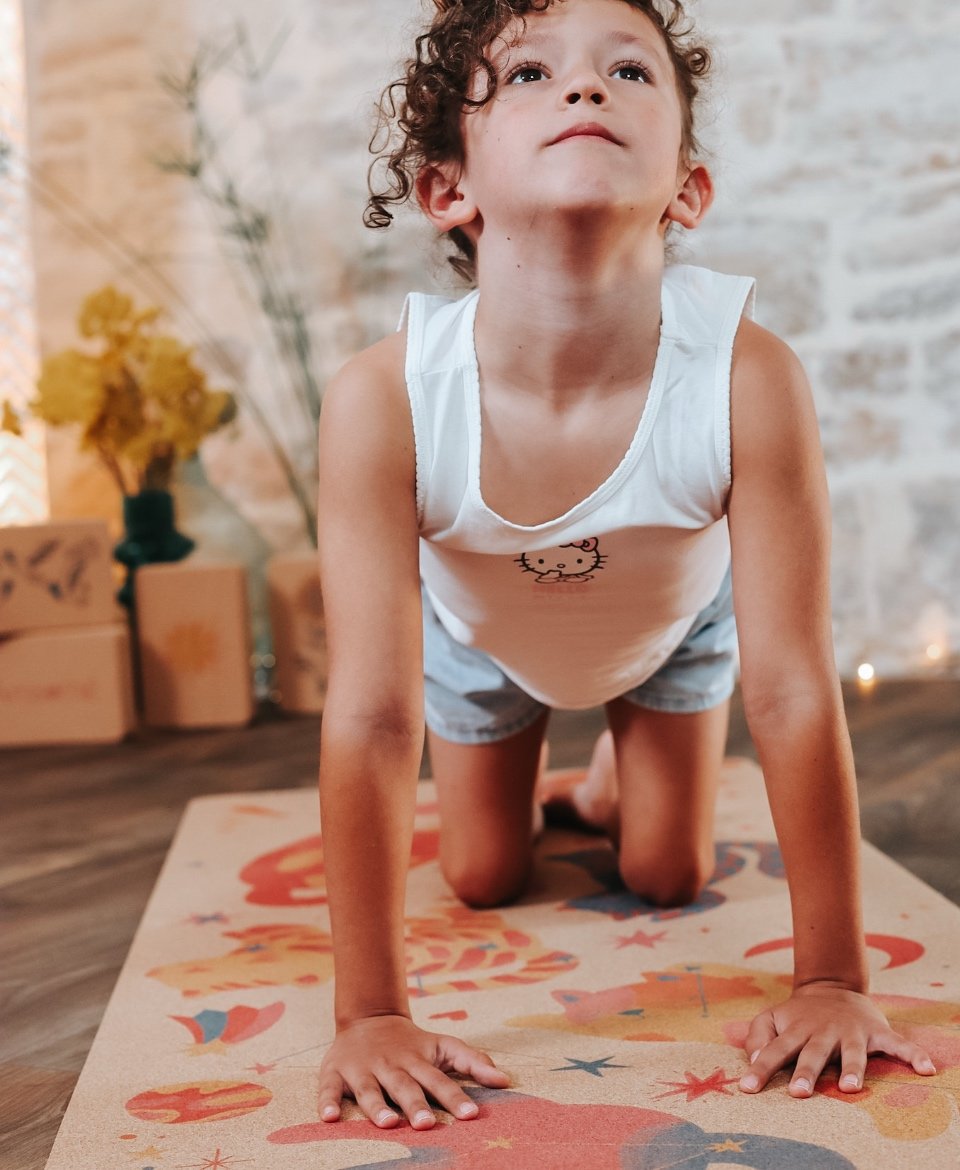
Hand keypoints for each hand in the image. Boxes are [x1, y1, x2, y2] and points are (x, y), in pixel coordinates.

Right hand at [318, 1014, 509, 1128]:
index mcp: (418, 1060)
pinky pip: (329, 1088)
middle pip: (405, 1086)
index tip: (472, 1114)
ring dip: (377, 1106)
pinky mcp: (335, 1072)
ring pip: (370, 1089)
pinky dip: (327, 1102)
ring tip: (388, 1123)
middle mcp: (391, 1065)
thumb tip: (506, 1080)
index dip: (455, 1097)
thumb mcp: (443, 1046)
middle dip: (416, 1105)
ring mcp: (362, 1069)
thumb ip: (472, 1061)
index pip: (440, 1080)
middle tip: (428, 1124)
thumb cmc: (412, 1043)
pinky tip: (329, 1118)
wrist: (368, 1017)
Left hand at [739, 983, 936, 1097]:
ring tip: (850, 1087)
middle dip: (806, 1072)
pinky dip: (913, 1055)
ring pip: (852, 1052)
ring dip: (852, 1068)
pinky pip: (898, 1044)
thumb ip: (758, 1036)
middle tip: (798, 1093)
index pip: (774, 1050)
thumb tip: (754, 1058)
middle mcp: (823, 1032)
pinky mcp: (877, 1032)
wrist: (834, 986)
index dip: (760, 1067)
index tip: (748, 1087)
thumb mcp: (773, 1018)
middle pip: (813, 1054)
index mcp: (796, 1030)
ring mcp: (851, 1032)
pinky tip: (926, 1069)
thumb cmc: (799, 1015)